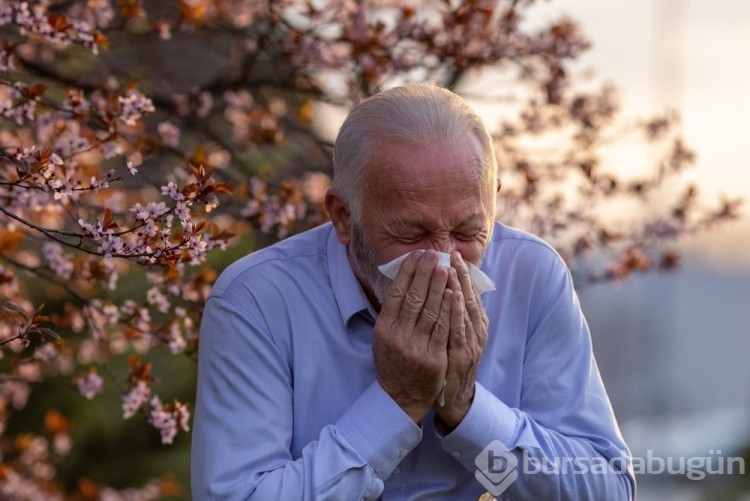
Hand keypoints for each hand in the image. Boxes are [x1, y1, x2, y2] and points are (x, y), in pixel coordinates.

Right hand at [372, 249, 452, 422]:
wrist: (401, 397)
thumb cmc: (394, 362)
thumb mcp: (384, 337)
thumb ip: (393, 314)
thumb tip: (404, 282)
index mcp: (384, 328)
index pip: (396, 293)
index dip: (407, 272)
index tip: (417, 255)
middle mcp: (397, 336)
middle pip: (413, 298)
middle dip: (424, 273)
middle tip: (433, 254)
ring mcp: (415, 347)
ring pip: (429, 310)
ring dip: (438, 286)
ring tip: (445, 267)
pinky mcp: (433, 358)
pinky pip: (442, 329)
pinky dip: (447, 309)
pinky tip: (452, 293)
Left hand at [433, 252, 488, 429]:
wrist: (454, 398)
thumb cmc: (451, 362)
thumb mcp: (454, 335)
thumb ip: (453, 314)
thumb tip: (447, 289)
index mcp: (475, 324)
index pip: (470, 293)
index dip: (463, 274)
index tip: (454, 254)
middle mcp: (477, 330)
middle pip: (470, 297)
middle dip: (461, 274)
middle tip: (452, 254)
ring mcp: (472, 342)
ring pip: (466, 310)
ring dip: (459, 288)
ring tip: (451, 268)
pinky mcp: (464, 355)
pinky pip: (459, 329)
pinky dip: (456, 311)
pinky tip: (452, 297)